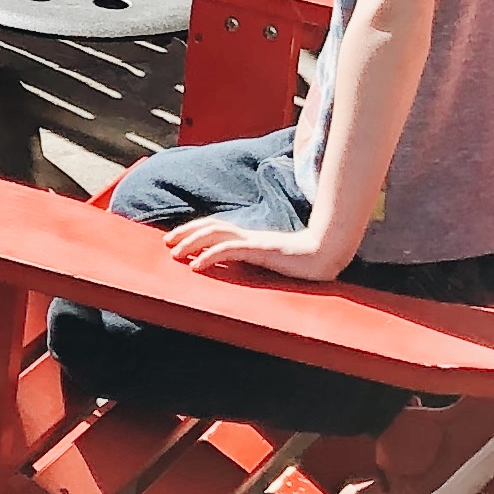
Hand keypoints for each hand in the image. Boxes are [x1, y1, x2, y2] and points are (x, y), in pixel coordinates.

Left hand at [166, 215, 357, 282]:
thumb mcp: (272, 260)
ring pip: (216, 235)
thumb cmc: (303, 261)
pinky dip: (210, 256)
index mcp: (251, 236)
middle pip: (211, 226)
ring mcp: (255, 241)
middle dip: (186, 233)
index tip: (176, 238)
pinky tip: (197, 266)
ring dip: (192, 243)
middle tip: (166, 243)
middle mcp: (249, 235)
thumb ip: (256, 258)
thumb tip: (239, 264)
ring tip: (175, 254)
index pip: (217, 227)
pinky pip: (230, 250)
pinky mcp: (261, 250)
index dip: (194, 230)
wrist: (326, 256)